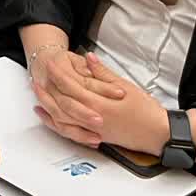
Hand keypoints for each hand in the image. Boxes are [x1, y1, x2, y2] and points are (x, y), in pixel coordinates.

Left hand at [35, 54, 167, 153]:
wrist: (160, 134)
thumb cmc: (147, 111)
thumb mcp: (126, 86)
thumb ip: (103, 73)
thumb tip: (88, 58)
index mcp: (99, 104)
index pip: (71, 86)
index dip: (58, 74)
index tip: (49, 64)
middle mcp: (93, 118)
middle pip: (62, 104)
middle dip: (47, 91)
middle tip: (36, 80)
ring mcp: (93, 130)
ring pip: (63, 121)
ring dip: (48, 109)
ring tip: (37, 99)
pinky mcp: (97, 137)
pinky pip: (71, 133)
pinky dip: (59, 125)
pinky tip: (52, 119)